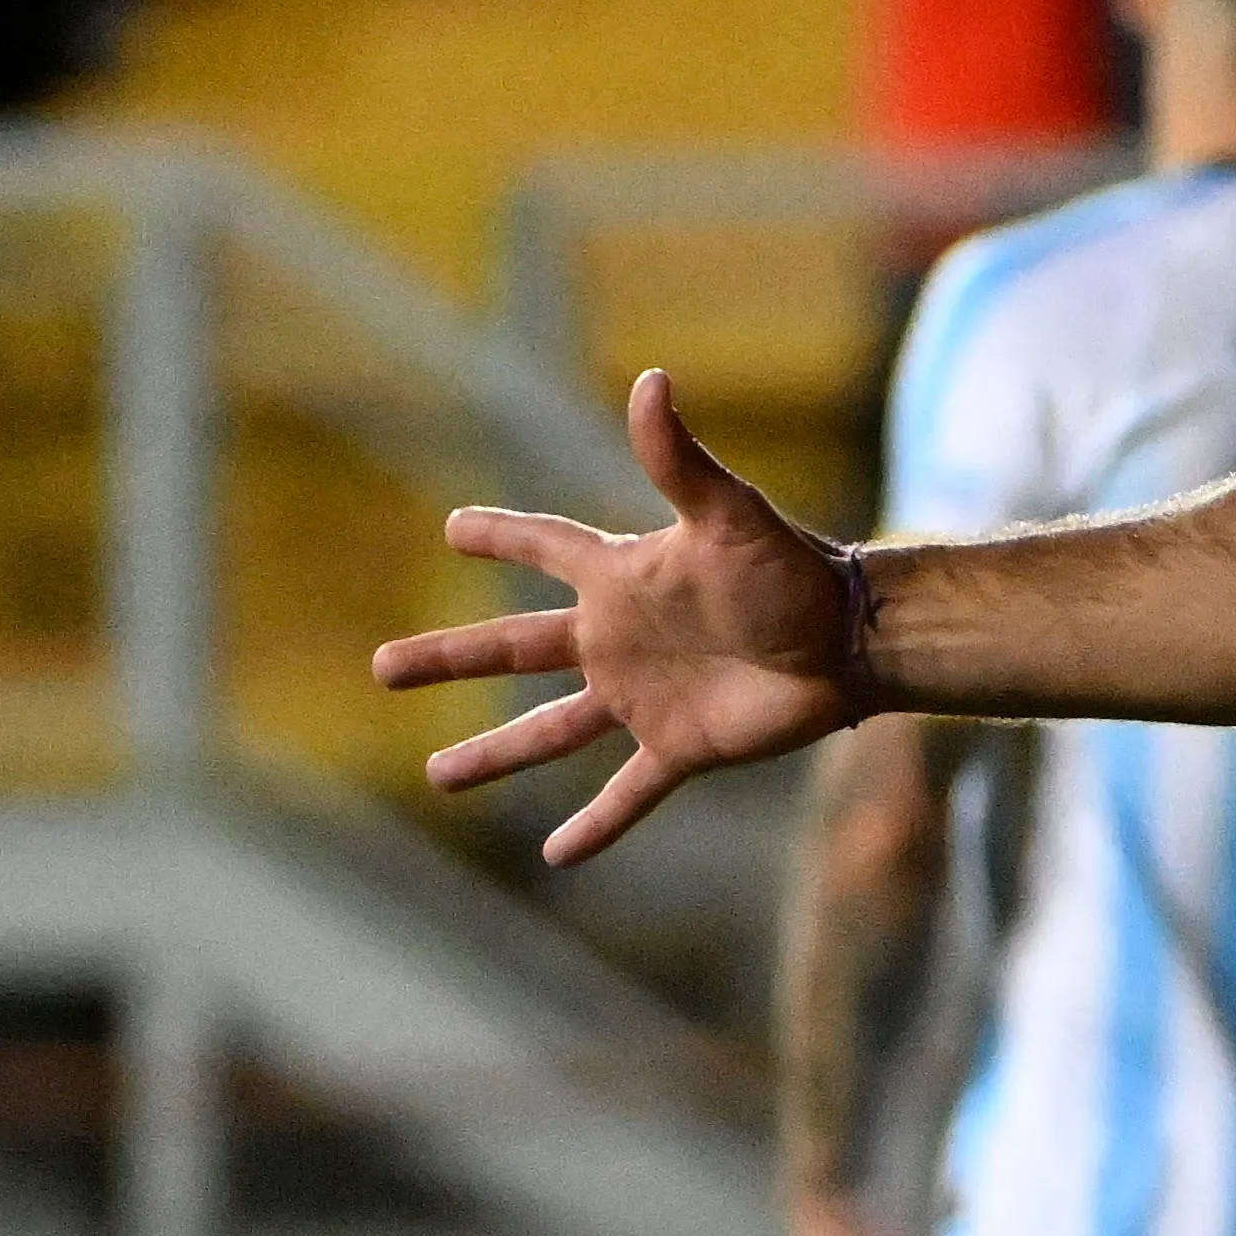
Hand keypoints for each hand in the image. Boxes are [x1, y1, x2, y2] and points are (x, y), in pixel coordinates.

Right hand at [370, 372, 860, 862]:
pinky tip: (557, 856)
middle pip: (515, 648)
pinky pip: (629, 793)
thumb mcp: (730, 515)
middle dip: (450, 656)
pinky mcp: (680, 747)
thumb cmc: (796, 572)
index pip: (546, 548)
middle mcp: (620, 639)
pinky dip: (597, 824)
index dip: (502, 535)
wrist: (853, 644)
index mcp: (621, 579)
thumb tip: (652, 380)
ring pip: (551, 732)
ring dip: (496, 753)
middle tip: (382, 668)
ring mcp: (645, 697)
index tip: (454, 528)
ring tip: (438, 776)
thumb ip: (679, 459)